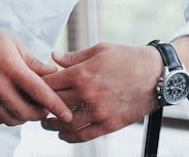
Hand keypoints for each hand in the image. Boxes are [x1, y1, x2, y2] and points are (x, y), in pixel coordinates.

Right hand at [0, 0, 72, 126]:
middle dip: (41, 112)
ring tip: (31, 106)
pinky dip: (10, 116)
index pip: (38, 91)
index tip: (67, 114)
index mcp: (10, 66)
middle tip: (47, 107)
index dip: (55, 105)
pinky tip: (14, 106)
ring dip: (25, 116)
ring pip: (12, 118)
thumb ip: (35, 64)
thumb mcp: (15, 46)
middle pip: (26, 111)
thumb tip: (55, 75)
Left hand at [40, 42, 162, 142]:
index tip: (32, 87)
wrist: (156, 74)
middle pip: (54, 103)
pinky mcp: (109, 124)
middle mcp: (88, 94)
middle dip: (42, 105)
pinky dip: (70, 137)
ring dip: (52, 125)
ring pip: (66, 123)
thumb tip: (53, 57)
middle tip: (35, 106)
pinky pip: (84, 135)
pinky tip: (63, 134)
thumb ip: (74, 56)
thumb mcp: (100, 50)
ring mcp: (98, 111)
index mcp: (82, 73)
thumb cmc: (127, 58)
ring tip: (46, 123)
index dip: (38, 85)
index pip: (50, 83)